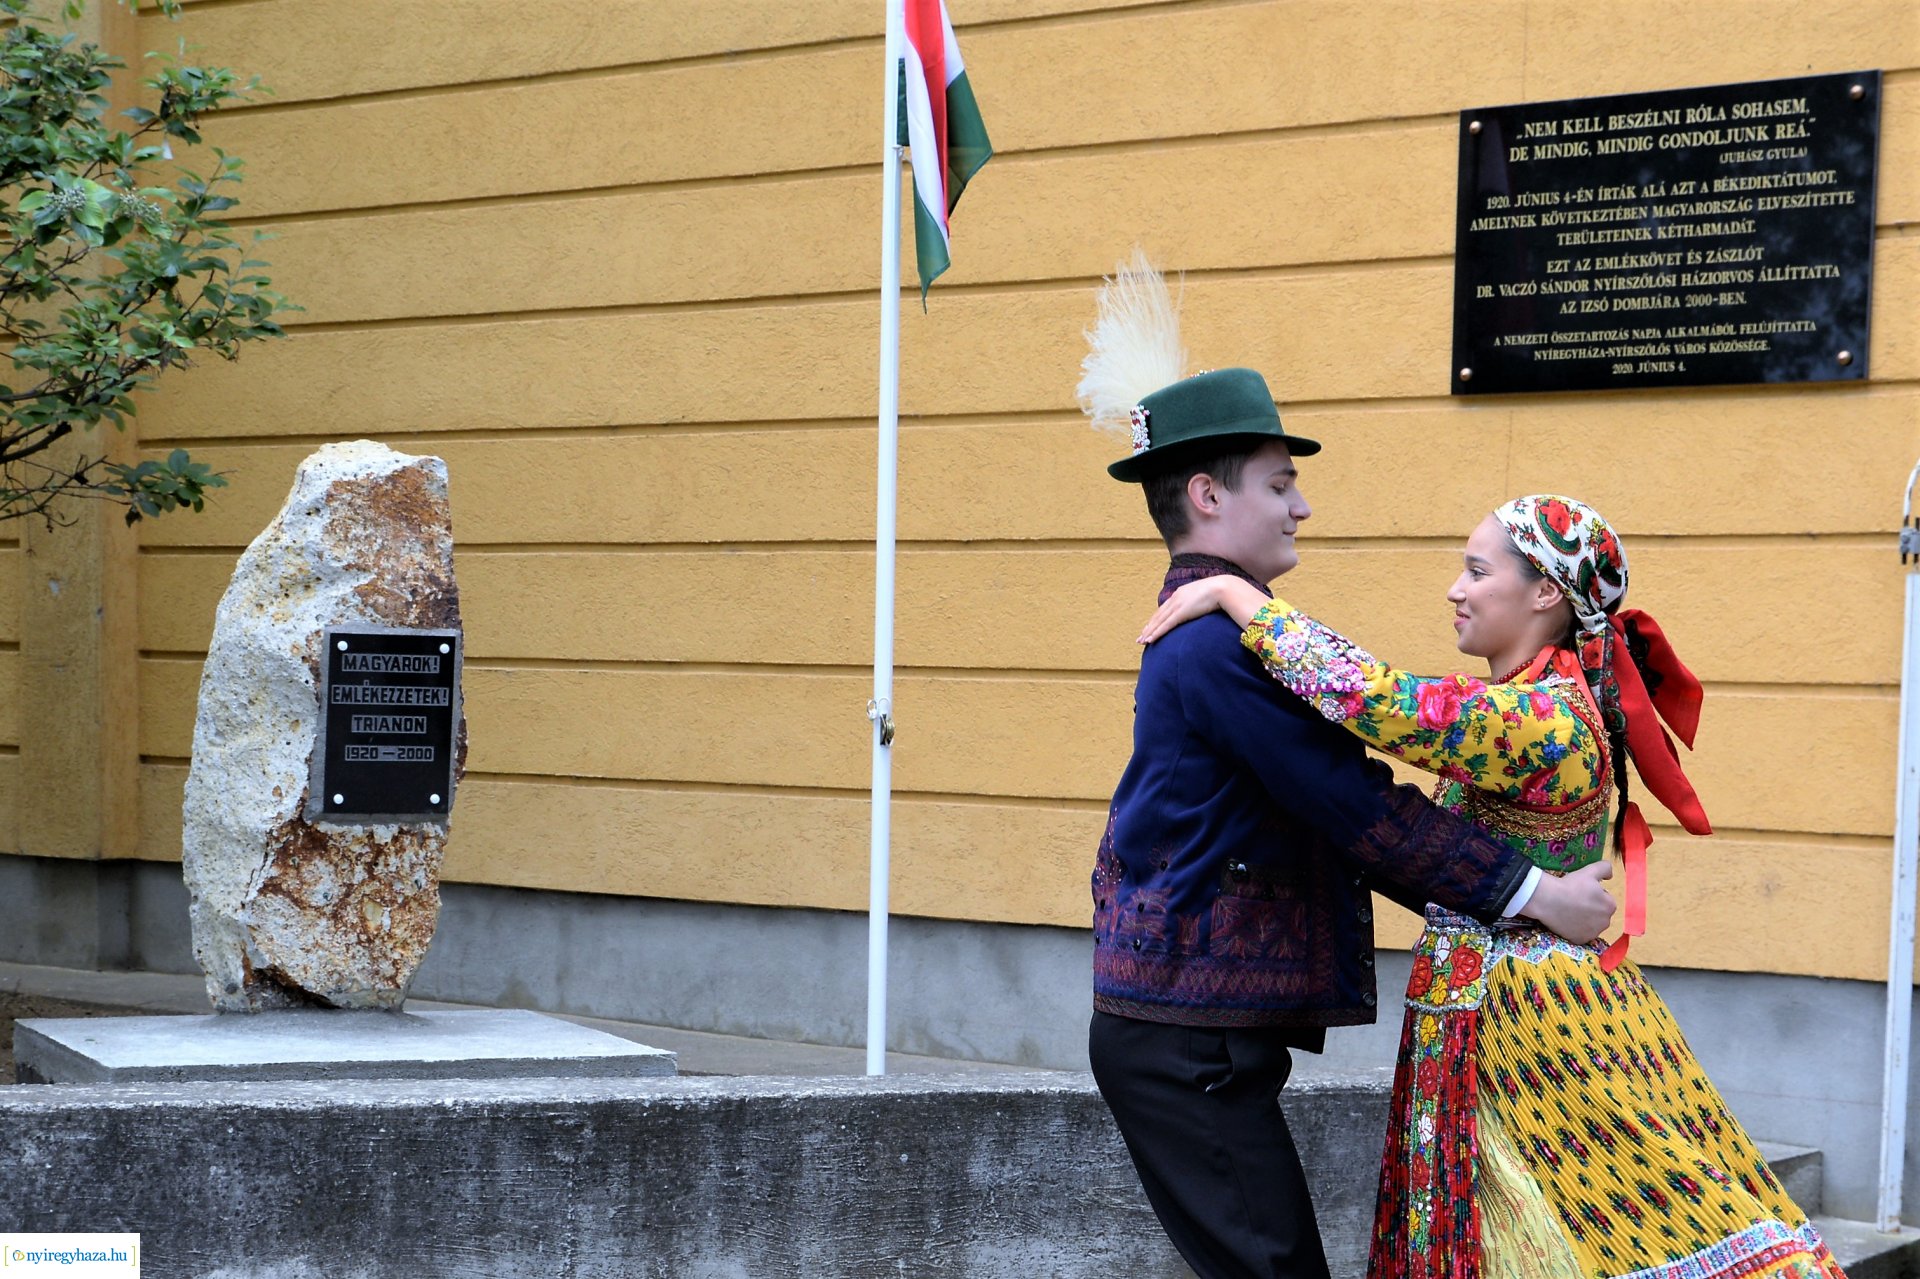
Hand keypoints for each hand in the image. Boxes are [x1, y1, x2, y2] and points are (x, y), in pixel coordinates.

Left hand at [1139, 576, 1268, 643]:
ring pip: (1159, 621)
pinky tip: (1150, 640)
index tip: (1150, 627)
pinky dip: (1157, 633)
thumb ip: (1200, 602)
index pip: (1165, 608)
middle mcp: (1176, 598)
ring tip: (1142, 641)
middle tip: (1140, 637)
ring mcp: (1177, 605)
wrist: (1224, 587)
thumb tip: (1203, 608)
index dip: (1156, 619)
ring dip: (1150, 632)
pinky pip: (1165, 625)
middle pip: (1158, 615)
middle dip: (1149, 627)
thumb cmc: (1220, 592)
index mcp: (1181, 593)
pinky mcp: (1181, 612)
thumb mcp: (1205, 595)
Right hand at [1518, 860, 1615, 943]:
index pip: (1605, 899)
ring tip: (1570, 910)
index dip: (1593, 894)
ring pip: (1591, 924)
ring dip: (1585, 919)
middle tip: (1575, 901)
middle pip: (1599, 913)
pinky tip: (1567, 920)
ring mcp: (1593, 933)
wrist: (1549, 900)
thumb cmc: (1570, 885)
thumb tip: (1610, 875)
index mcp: (1610, 905)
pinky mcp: (1581, 940)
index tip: (1581, 891)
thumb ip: (1605, 868)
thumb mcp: (1589, 871)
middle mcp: (1606, 922)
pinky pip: (1581, 934)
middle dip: (1591, 908)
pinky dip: (1575, 929)